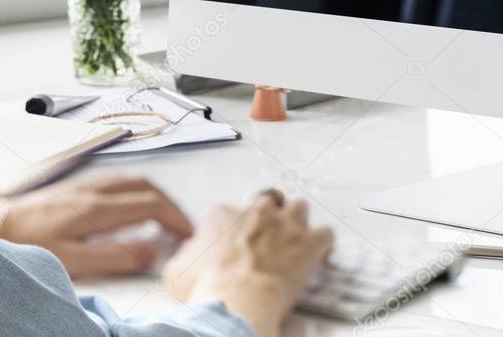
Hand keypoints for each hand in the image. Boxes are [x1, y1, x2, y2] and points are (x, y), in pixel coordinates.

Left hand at [0, 176, 192, 277]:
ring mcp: (84, 186)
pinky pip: (116, 182)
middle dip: (171, 204)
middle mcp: (95, 190)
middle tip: (182, 225)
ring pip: (132, 181)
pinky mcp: (72, 189)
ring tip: (163, 216)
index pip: (152, 204)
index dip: (175, 218)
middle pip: (147, 187)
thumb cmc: (24, 245)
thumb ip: (115, 255)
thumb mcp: (71, 260)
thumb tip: (152, 251)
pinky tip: (130, 207)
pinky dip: (135, 192)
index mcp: (98, 207)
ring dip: (154, 196)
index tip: (187, 233)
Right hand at [163, 192, 332, 336]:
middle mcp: (257, 211)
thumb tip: (190, 252)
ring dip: (298, 223)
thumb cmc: (206, 287)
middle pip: (268, 202)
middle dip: (269, 218)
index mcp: (224, 214)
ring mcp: (286, 223)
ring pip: (299, 208)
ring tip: (294, 243)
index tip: (235, 248)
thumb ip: (187, 252)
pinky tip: (317, 257)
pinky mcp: (309, 242)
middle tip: (266, 242)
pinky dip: (322, 245)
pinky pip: (325, 234)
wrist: (236, 301)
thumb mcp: (177, 269)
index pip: (231, 212)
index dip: (235, 231)